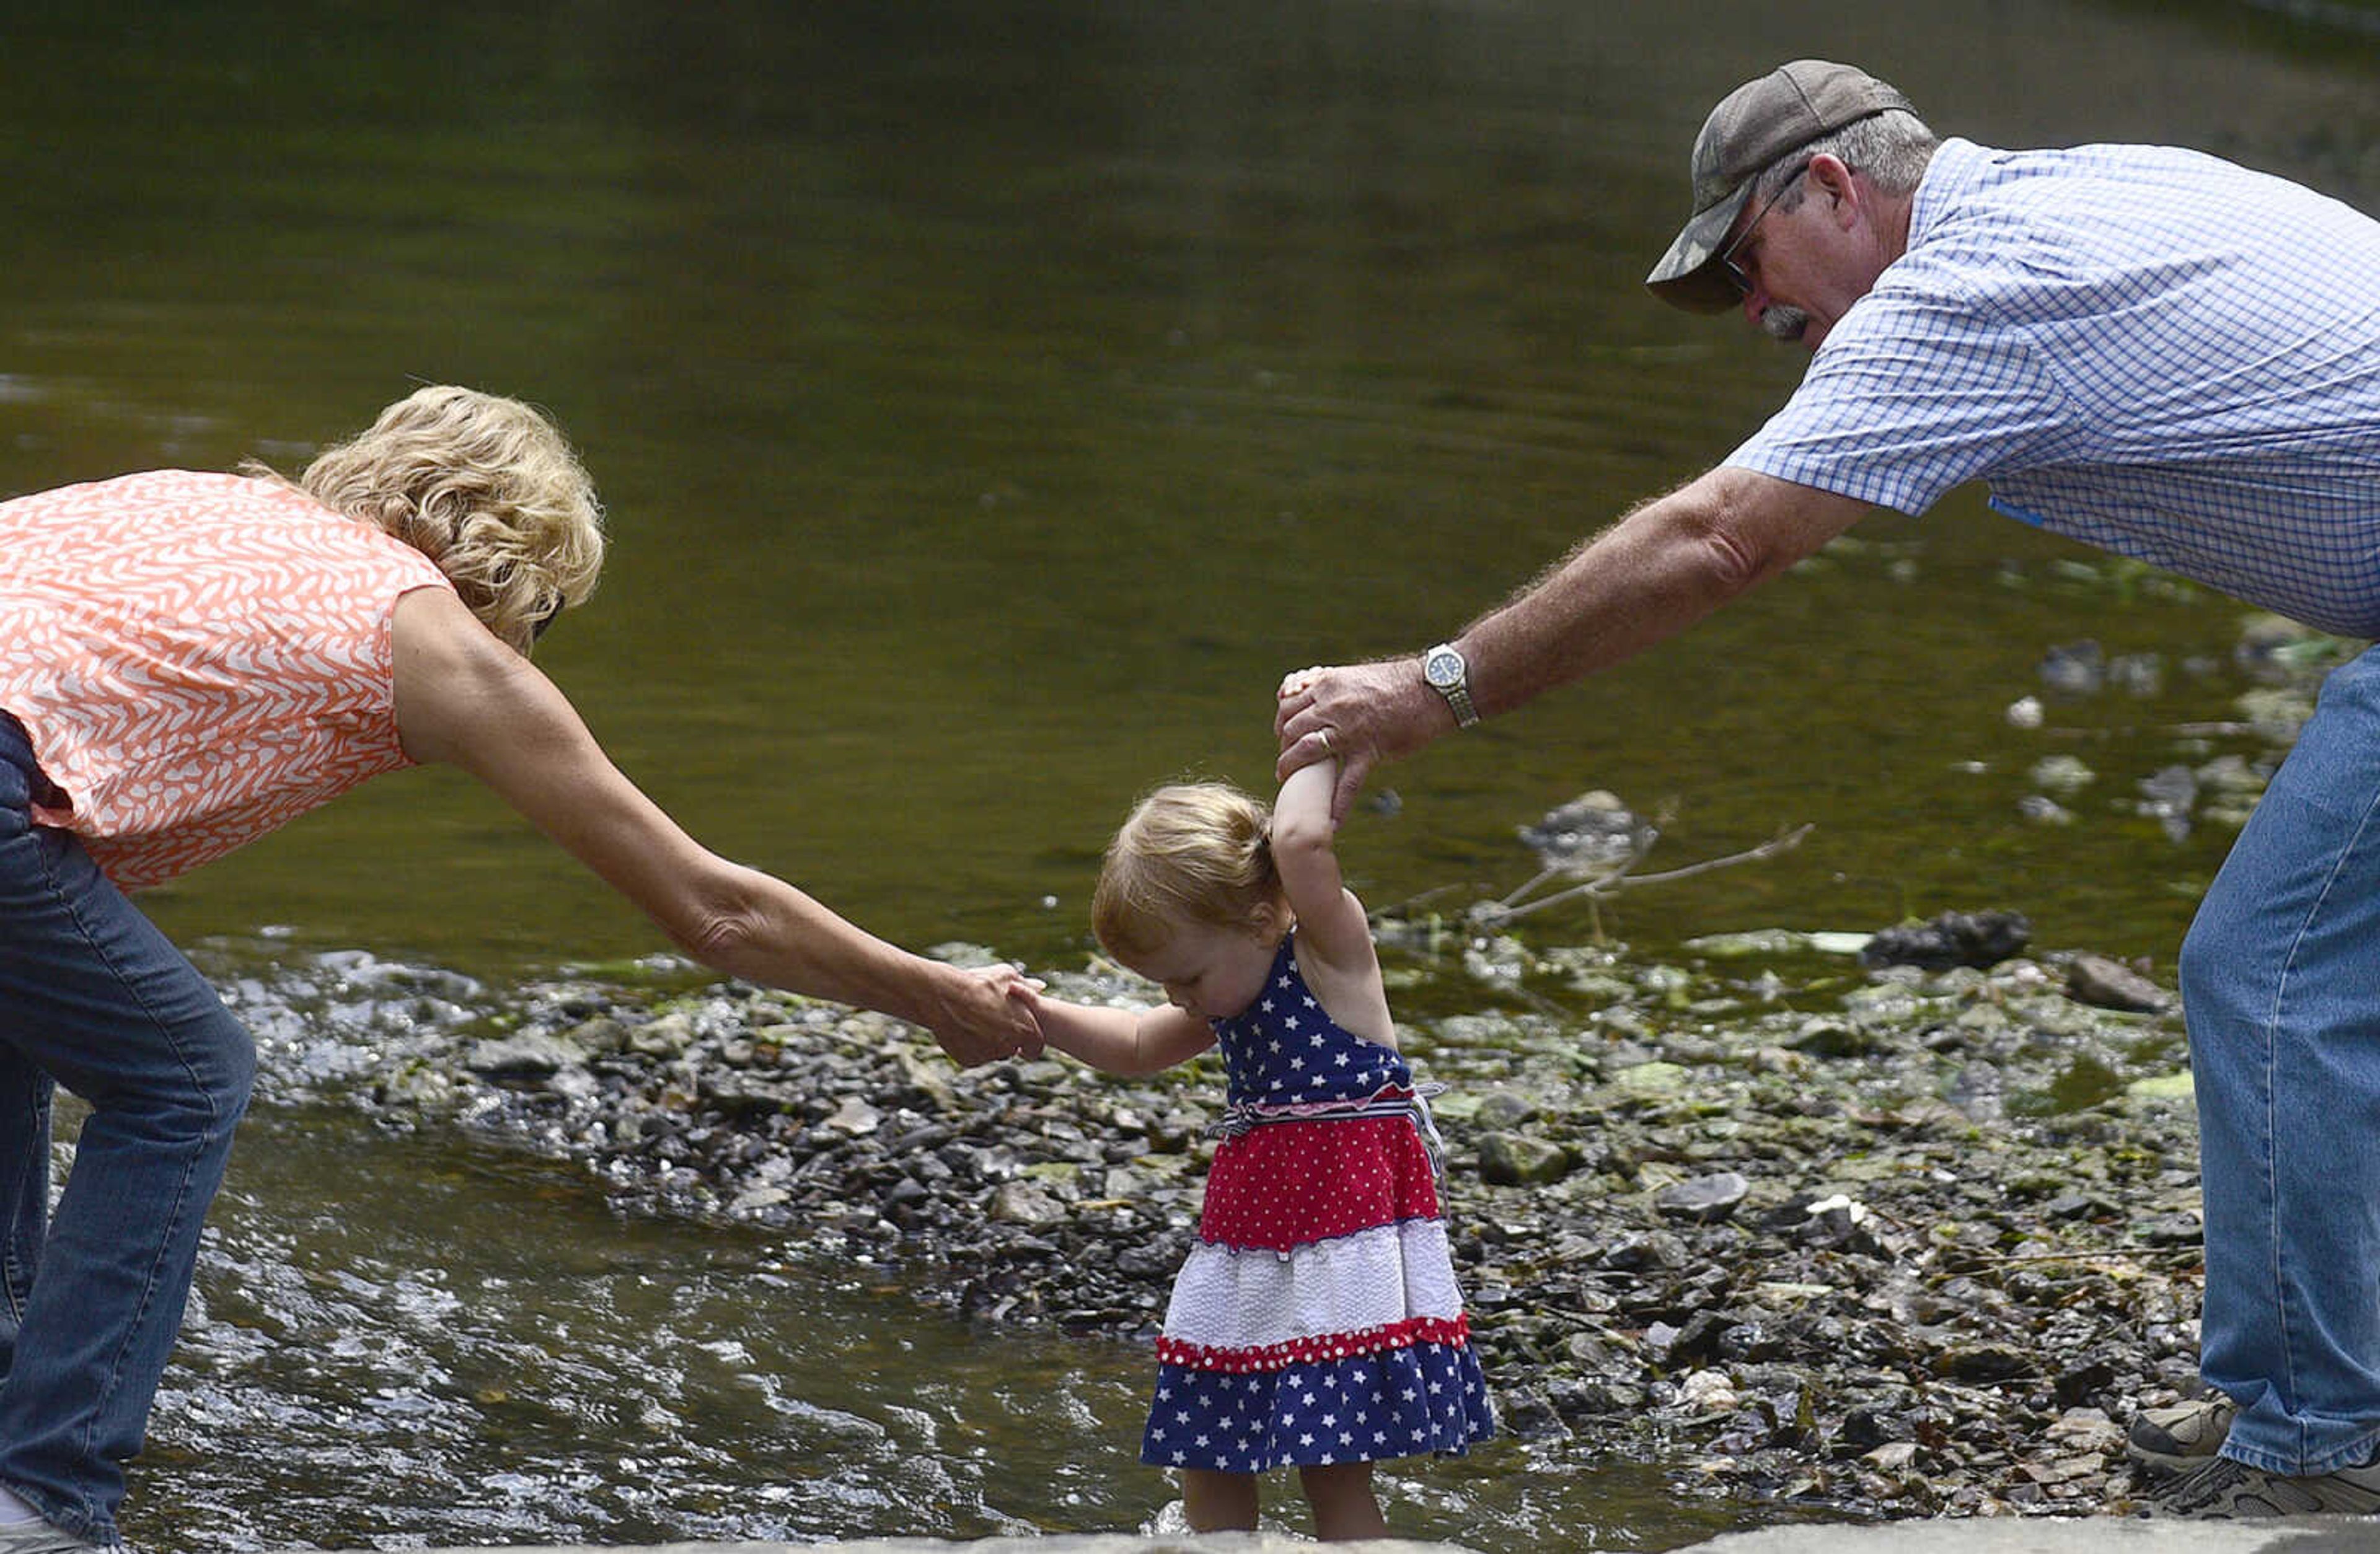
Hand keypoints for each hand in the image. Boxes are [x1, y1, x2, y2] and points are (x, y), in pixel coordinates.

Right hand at [924, 963, 1044, 1067]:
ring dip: (987, 1041)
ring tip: (974, 1019)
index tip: (1020, 1035)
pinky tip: (963, 1028)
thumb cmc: (979, 984)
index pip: (1035, 1046)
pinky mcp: (969, 1061)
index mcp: (1025, 1030)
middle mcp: (1009, 1047)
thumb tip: (1041, 986)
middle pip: (1011, 1049)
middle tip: (991, 1020)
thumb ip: (1027, 985)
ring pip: (992, 1052)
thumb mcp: (1007, 977)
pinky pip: (974, 1056)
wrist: (945, 997)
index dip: (1028, 1040)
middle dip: (1005, 1038)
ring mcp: (989, 1056)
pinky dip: (970, 1046)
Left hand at [1273, 658, 1443, 824]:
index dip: (1281, 723)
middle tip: (1286, 762)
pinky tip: (1332, 822)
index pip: (1288, 705)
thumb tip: (1302, 689)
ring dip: (1293, 769)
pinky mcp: (1370, 750)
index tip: (1283, 735)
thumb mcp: (1353, 676)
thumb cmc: (1395, 683)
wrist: (1431, 689)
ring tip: (1289, 784)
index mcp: (1327, 685)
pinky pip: (1348, 783)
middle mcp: (1332, 706)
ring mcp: (1349, 730)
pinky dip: (1339, 805)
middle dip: (1285, 748)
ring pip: (1308, 751)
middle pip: (1292, 730)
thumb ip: (1326, 686)